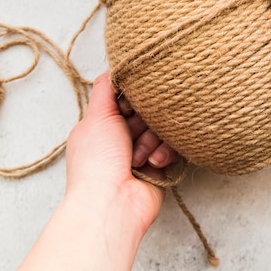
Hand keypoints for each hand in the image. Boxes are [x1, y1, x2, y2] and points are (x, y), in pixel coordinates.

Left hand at [65, 72, 177, 230]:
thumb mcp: (97, 116)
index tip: (130, 104)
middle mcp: (121, 138)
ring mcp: (141, 153)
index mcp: (102, 124)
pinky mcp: (160, 166)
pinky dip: (164, 154)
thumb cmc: (97, 162)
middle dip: (144, 121)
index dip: (132, 98)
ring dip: (152, 141)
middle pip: (147, 112)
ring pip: (162, 129)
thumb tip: (113, 67)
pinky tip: (153, 164)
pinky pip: (173, 148)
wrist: (112, 203)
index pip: (126, 98)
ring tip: (138, 156)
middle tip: (133, 131)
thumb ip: (106, 88)